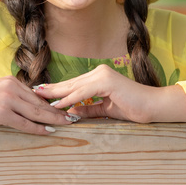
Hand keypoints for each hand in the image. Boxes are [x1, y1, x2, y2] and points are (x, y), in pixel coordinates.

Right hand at [0, 77, 73, 134]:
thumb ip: (11, 98)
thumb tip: (28, 108)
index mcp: (11, 82)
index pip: (37, 95)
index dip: (53, 102)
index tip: (66, 107)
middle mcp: (11, 88)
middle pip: (41, 103)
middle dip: (59, 110)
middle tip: (75, 116)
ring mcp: (6, 99)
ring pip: (36, 112)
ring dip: (54, 119)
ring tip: (68, 123)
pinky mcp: (0, 112)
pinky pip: (24, 122)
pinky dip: (38, 128)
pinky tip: (49, 131)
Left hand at [33, 65, 185, 123]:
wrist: (154, 107)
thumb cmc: (134, 108)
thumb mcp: (106, 110)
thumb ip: (89, 109)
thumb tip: (71, 113)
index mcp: (99, 77)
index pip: (73, 84)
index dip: (56, 90)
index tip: (39, 94)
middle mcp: (99, 72)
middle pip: (69, 83)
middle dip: (50, 89)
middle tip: (31, 92)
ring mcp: (103, 75)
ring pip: (73, 86)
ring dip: (55, 94)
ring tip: (38, 98)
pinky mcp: (107, 82)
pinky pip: (83, 92)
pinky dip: (69, 99)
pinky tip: (57, 104)